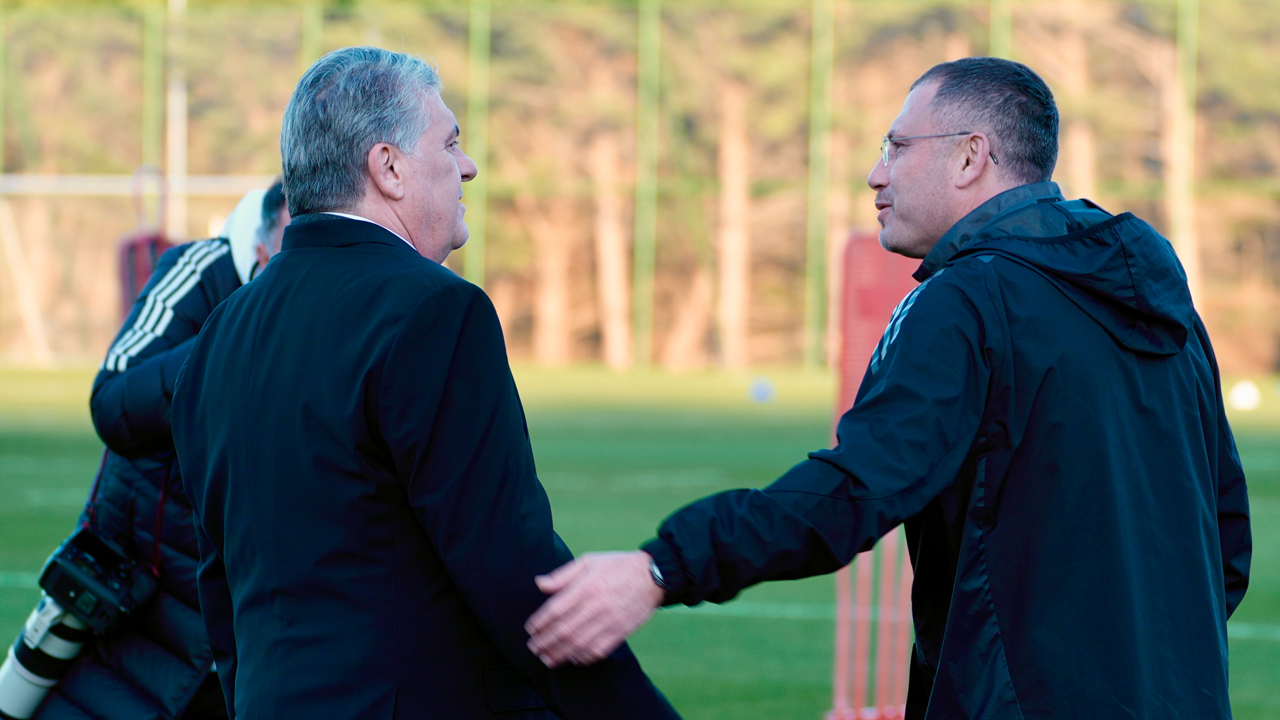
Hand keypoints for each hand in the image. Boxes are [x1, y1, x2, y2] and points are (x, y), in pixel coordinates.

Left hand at [525, 551, 663, 667]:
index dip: (540, 622)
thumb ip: (563, 574)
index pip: (556, 609)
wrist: (654, 576)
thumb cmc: (618, 566)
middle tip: (533, 648)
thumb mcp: (589, 561)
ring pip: (578, 644)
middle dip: (545, 642)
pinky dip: (583, 658)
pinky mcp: (620, 632)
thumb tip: (539, 583)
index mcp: (587, 586)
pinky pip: (598, 650)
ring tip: (547, 658)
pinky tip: (572, 659)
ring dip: (559, 654)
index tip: (530, 629)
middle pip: (564, 630)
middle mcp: (596, 606)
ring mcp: (609, 621)